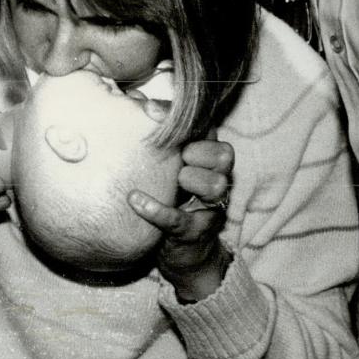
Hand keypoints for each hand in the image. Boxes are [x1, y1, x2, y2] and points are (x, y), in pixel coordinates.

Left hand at [127, 137, 233, 302]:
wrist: (186, 257)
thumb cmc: (174, 203)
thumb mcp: (172, 171)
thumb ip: (165, 142)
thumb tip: (137, 100)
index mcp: (211, 164)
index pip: (213, 134)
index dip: (193, 126)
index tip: (162, 121)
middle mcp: (217, 183)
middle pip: (223, 156)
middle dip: (201, 152)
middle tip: (180, 158)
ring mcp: (208, 209)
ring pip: (215, 185)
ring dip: (192, 178)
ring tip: (174, 181)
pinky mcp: (192, 232)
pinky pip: (178, 219)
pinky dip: (155, 209)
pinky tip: (134, 200)